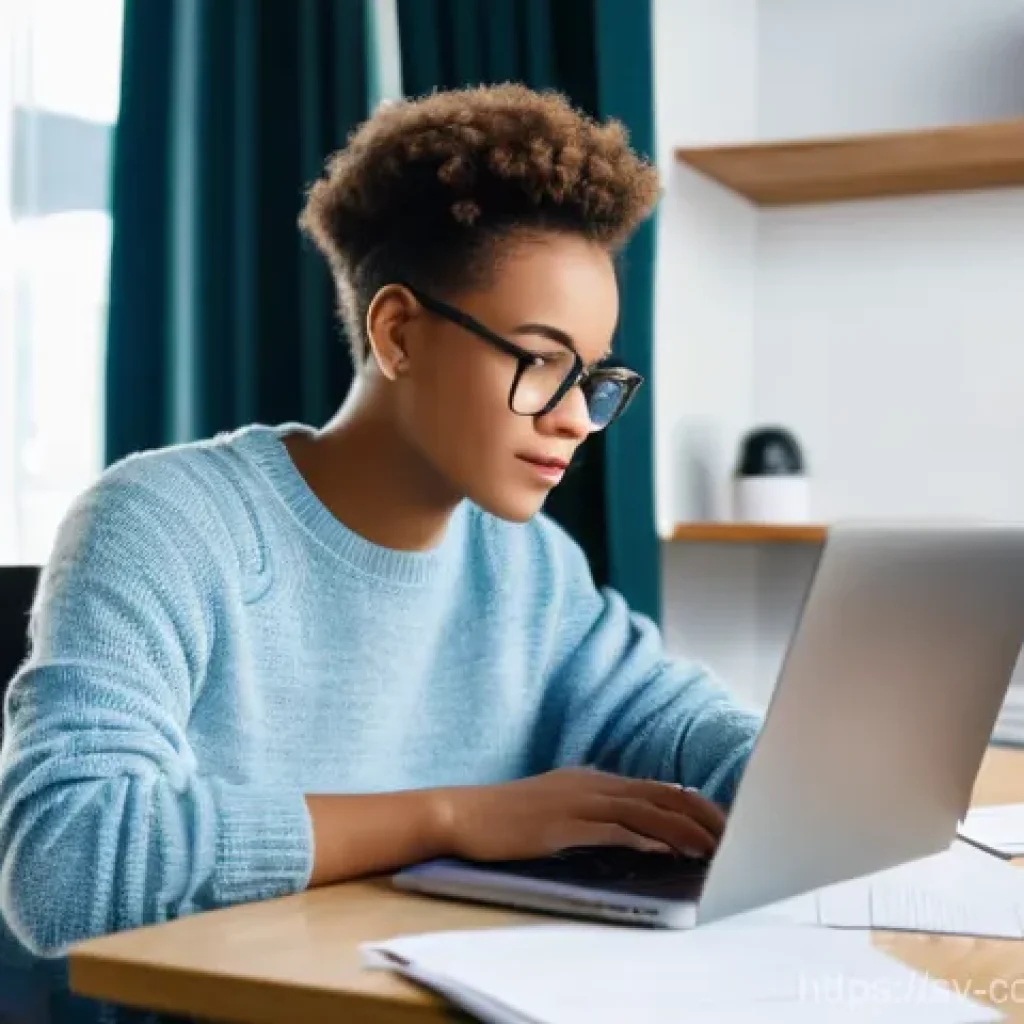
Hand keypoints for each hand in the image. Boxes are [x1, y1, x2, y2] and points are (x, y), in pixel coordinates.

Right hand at [431, 767, 726, 862]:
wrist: (463, 814)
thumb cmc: (508, 817)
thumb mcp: (558, 806)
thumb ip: (594, 811)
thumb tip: (638, 829)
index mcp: (593, 780)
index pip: (658, 788)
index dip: (695, 805)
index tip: (723, 823)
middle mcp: (591, 784)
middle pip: (661, 794)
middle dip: (702, 815)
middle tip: (733, 836)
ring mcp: (577, 802)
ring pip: (644, 809)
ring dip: (683, 829)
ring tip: (714, 847)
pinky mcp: (562, 825)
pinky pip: (612, 829)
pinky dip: (643, 838)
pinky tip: (664, 850)